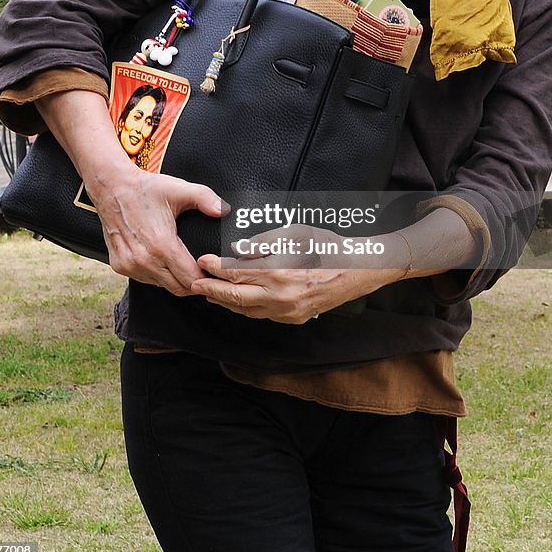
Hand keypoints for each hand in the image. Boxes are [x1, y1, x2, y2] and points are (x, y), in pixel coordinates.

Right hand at [87, 163, 225, 295]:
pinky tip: (162, 260)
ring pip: (161, 286)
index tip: (212, 271)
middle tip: (202, 270)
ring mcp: (129, 265)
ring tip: (182, 264)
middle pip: (178, 288)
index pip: (190, 279)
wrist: (111, 187)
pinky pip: (145, 280)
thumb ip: (205, 198)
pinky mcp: (119, 266)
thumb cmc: (144, 190)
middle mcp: (143, 260)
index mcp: (161, 244)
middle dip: (193, 283)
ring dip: (174, 279)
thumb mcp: (178, 189)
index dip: (205, 278)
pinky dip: (157, 275)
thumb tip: (224, 210)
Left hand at [190, 224, 411, 322]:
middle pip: (235, 297)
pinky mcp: (294, 318)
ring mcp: (287, 311)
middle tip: (194, 283)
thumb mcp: (294, 233)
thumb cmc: (327, 246)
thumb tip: (236, 250)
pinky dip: (246, 308)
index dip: (216, 268)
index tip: (202, 261)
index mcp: (278, 272)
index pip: (236, 272)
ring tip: (210, 293)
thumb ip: (263, 243)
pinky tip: (238, 301)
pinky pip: (262, 315)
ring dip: (226, 301)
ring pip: (247, 310)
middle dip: (211, 290)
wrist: (356, 269)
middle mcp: (280, 296)